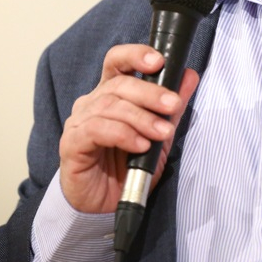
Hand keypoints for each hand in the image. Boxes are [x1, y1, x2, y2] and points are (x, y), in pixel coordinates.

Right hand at [58, 44, 198, 212]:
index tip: (159, 61)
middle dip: (150, 93)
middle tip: (173, 105)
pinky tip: (140, 145)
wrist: (105, 206)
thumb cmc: (128, 167)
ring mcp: (79, 122)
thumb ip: (171, 106)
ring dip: (141, 118)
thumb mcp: (159, 135)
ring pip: (110, 106)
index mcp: (110, 94)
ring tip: (162, 133)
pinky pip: (96, 130)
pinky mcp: (72, 144)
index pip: (117, 62)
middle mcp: (92, 103)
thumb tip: (189, 75)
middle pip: (119, 84)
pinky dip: (123, 134)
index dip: (135, 55)